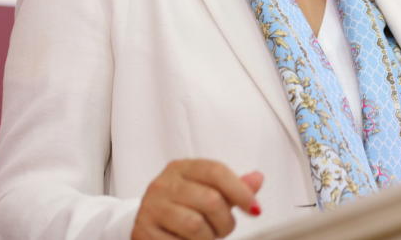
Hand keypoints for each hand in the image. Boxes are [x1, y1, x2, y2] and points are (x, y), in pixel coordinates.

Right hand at [132, 160, 263, 239]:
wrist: (148, 224)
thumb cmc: (183, 206)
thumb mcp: (207, 191)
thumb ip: (233, 187)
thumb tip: (257, 179)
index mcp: (182, 168)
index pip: (216, 171)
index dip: (240, 191)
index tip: (255, 209)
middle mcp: (163, 184)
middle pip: (210, 200)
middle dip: (225, 221)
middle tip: (222, 228)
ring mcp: (151, 207)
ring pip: (195, 225)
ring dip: (209, 238)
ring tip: (206, 237)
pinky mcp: (143, 232)